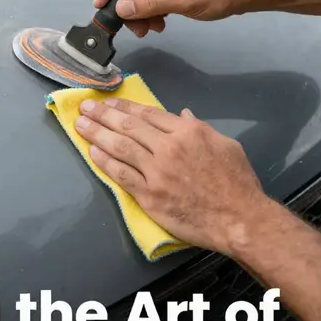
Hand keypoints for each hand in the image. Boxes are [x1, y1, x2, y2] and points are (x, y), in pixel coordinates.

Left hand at [74, 96, 272, 255]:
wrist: (239, 219)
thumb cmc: (237, 182)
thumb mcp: (226, 145)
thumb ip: (200, 128)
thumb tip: (183, 114)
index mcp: (188, 131)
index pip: (148, 114)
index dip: (125, 106)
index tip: (109, 101)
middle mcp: (169, 147)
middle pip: (129, 126)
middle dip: (104, 114)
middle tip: (86, 107)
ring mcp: (157, 171)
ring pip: (120, 146)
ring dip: (97, 133)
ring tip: (81, 124)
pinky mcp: (150, 195)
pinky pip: (122, 174)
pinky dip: (105, 161)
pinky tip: (92, 151)